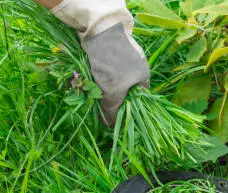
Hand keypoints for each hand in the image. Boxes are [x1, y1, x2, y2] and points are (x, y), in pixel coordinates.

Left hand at [50, 0, 149, 125]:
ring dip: (98, 88)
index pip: (138, 100)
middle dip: (109, 99)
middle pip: (123, 91)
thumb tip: (110, 127)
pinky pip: (101, 70)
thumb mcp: (113, 92)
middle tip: (97, 106)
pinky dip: (93, 76)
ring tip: (87, 92)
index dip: (127, 109)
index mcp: (143, 76)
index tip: (114, 115)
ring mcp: (121, 57)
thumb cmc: (112, 64)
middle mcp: (135, 67)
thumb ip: (112, 111)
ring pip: (110, 80)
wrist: (99, 30)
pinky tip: (83, 80)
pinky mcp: (107, 51)